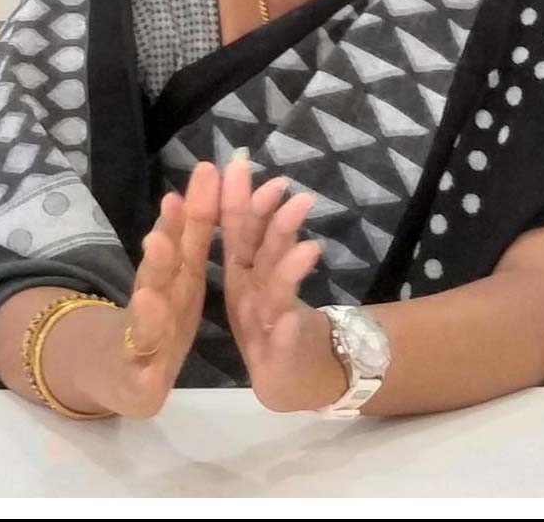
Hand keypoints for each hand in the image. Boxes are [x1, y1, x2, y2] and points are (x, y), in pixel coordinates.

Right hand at [84, 161, 218, 417]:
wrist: (116, 373)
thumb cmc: (157, 317)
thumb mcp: (177, 273)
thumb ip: (189, 230)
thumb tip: (205, 173)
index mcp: (172, 275)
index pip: (184, 236)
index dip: (196, 207)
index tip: (207, 172)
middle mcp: (153, 300)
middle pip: (157, 272)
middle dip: (165, 245)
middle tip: (172, 216)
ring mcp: (142, 341)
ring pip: (144, 324)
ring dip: (148, 310)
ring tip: (148, 295)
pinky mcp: (138, 383)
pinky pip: (143, 380)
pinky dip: (145, 375)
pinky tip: (149, 375)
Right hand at [219, 156, 345, 411]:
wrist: (292, 378)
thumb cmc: (274, 317)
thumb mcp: (268, 266)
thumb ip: (258, 224)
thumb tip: (243, 171)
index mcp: (241, 272)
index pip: (236, 230)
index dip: (237, 200)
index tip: (237, 165)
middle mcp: (245, 295)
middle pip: (251, 255)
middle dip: (259, 222)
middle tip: (276, 188)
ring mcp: (260, 327)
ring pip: (271, 294)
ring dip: (285, 270)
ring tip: (306, 247)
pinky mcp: (278, 357)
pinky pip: (282, 342)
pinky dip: (284, 330)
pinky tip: (289, 320)